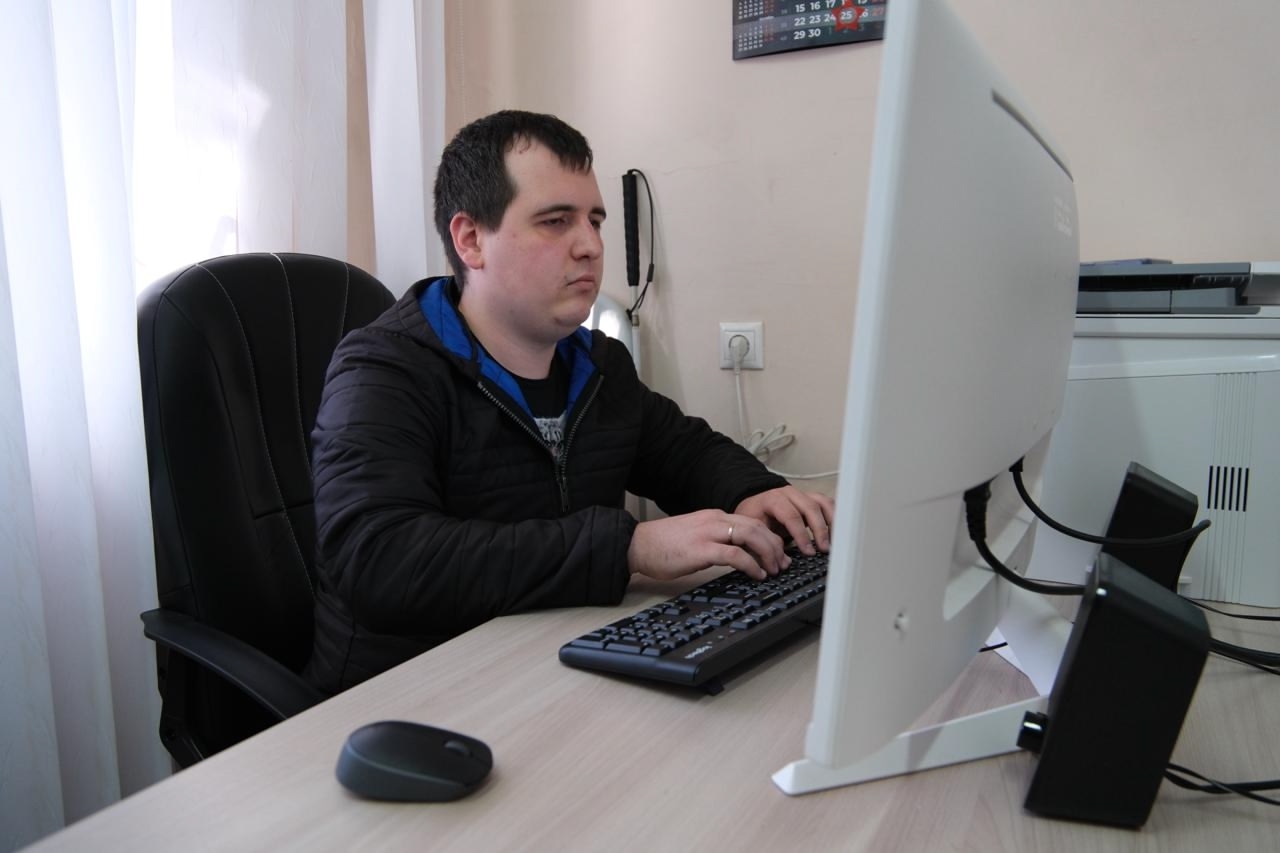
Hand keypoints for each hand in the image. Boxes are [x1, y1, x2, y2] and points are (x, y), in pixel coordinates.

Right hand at [627, 508, 789, 581]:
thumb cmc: (663, 545)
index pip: (751, 522)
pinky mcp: (701, 549)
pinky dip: (751, 564)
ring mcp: (708, 533)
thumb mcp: (695, 535)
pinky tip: (757, 575)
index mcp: (714, 516)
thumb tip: (736, 554)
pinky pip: (735, 555)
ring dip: (768, 554)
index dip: (770, 538)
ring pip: (751, 536)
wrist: (637, 544)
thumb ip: (715, 539)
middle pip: (757, 526)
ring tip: (774, 570)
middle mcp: (714, 520)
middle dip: (775, 545)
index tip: (779, 554)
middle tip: (783, 563)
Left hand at [734, 486, 834, 554]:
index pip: (791, 516)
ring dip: (832, 523)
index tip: (809, 552)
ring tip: (835, 542)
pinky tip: (838, 532)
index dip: (801, 535)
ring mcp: (803, 494)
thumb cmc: (755, 516)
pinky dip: (835, 516)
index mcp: (773, 500)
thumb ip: (765, 543)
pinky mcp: (812, 499)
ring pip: (823, 503)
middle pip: (811, 507)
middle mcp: (790, 494)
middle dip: (820, 530)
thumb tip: (780, 563)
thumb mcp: (753, 529)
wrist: (755, 501)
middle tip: (824, 549)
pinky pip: (828, 504)